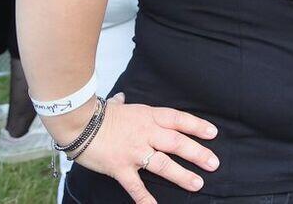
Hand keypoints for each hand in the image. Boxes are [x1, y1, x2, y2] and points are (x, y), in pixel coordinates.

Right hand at [57, 94, 218, 202]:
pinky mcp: (120, 168)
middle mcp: (147, 134)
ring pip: (163, 164)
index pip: (179, 120)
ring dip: (182, 175)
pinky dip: (145, 198)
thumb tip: (121, 98)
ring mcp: (135, 152)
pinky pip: (135, 186)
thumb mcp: (117, 105)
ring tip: (198, 183)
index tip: (213, 133)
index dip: (197, 126)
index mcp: (149, 117)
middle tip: (214, 163)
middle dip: (198, 154)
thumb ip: (123, 104)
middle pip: (178, 143)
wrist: (78, 124)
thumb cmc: (98, 114)